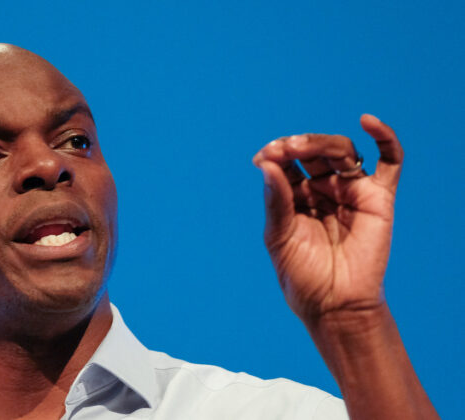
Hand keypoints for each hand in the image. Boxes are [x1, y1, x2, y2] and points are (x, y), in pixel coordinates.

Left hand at [252, 114, 402, 321]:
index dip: (275, 153)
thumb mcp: (279, 236)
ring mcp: (351, 190)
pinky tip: (367, 120)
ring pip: (341, 151)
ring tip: (301, 148)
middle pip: (313, 152)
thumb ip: (276, 201)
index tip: (261, 158)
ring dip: (321, 143)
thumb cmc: (303, 275)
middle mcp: (322, 188)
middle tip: (283, 150)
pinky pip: (390, 161)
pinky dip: (384, 136)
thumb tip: (265, 164)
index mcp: (295, 195)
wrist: (334, 306)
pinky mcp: (378, 197)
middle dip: (297, 146)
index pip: (286, 162)